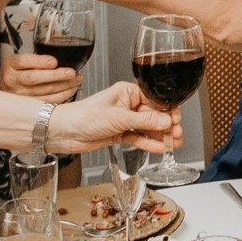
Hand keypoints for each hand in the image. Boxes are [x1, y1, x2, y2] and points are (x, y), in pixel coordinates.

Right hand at [0, 51, 81, 101]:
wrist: (1, 91)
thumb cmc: (15, 73)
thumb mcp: (18, 60)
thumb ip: (35, 59)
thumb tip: (63, 57)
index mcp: (10, 64)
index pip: (23, 61)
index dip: (40, 62)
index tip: (54, 61)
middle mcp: (12, 80)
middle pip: (34, 78)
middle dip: (56, 76)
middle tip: (72, 73)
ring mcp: (19, 96)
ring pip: (43, 92)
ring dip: (64, 86)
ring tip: (76, 80)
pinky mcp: (27, 106)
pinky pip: (47, 102)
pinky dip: (62, 95)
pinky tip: (71, 89)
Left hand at [49, 82, 178, 153]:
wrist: (64, 132)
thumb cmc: (83, 116)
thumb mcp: (118, 118)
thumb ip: (144, 121)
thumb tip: (166, 121)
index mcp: (127, 92)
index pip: (155, 100)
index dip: (167, 111)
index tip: (177, 121)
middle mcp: (127, 104)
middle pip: (154, 115)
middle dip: (167, 125)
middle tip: (176, 135)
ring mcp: (124, 120)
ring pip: (148, 128)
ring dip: (160, 136)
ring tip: (172, 144)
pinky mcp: (119, 133)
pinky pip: (138, 138)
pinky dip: (148, 143)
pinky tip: (158, 148)